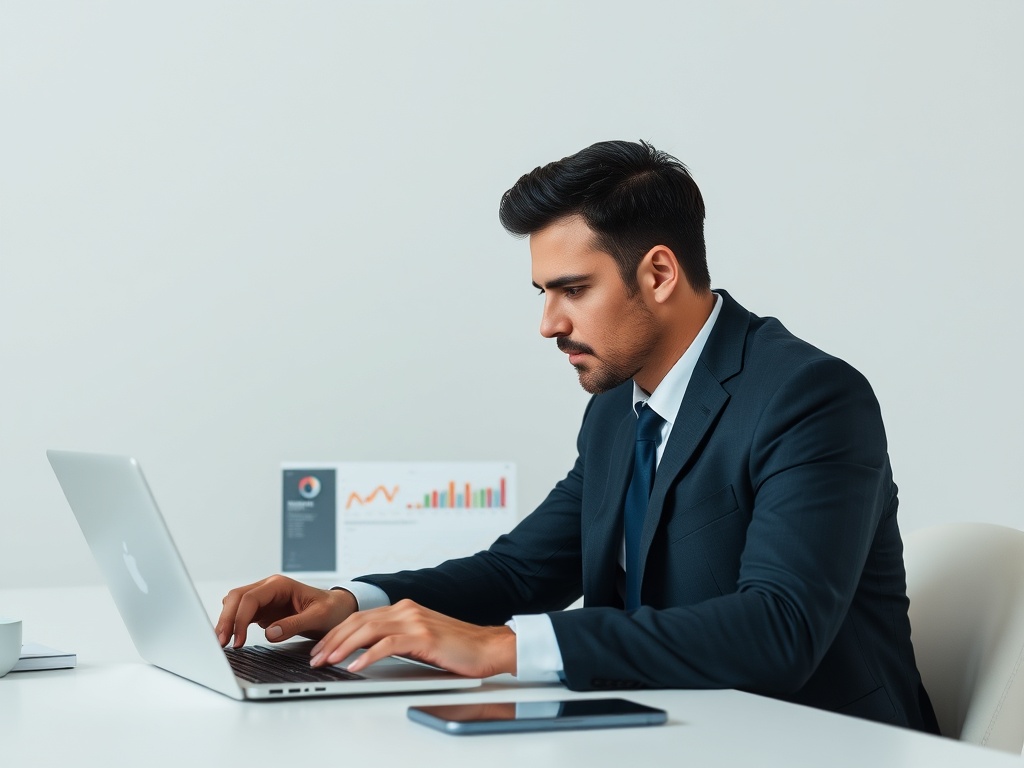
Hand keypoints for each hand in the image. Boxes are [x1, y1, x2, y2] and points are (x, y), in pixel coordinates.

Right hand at [215, 574, 356, 647]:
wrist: (338, 610)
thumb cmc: (331, 609)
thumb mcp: (318, 617)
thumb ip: (294, 624)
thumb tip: (270, 633)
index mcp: (280, 585)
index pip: (250, 598)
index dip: (240, 619)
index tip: (237, 639)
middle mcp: (269, 589)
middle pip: (236, 598)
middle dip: (226, 619)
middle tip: (221, 642)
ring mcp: (265, 599)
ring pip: (235, 605)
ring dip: (227, 622)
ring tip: (222, 643)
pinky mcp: (263, 611)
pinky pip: (242, 615)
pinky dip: (234, 626)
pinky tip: (231, 639)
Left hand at [309, 599, 516, 678]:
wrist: (488, 647)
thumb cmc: (457, 648)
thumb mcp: (420, 639)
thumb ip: (396, 638)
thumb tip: (366, 651)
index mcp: (404, 609)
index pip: (360, 617)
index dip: (336, 633)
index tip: (321, 648)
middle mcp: (407, 610)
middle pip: (358, 621)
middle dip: (332, 640)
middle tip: (316, 657)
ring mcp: (415, 621)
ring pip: (368, 630)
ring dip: (343, 647)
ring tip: (328, 661)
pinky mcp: (424, 636)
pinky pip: (388, 645)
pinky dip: (368, 656)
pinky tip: (356, 667)